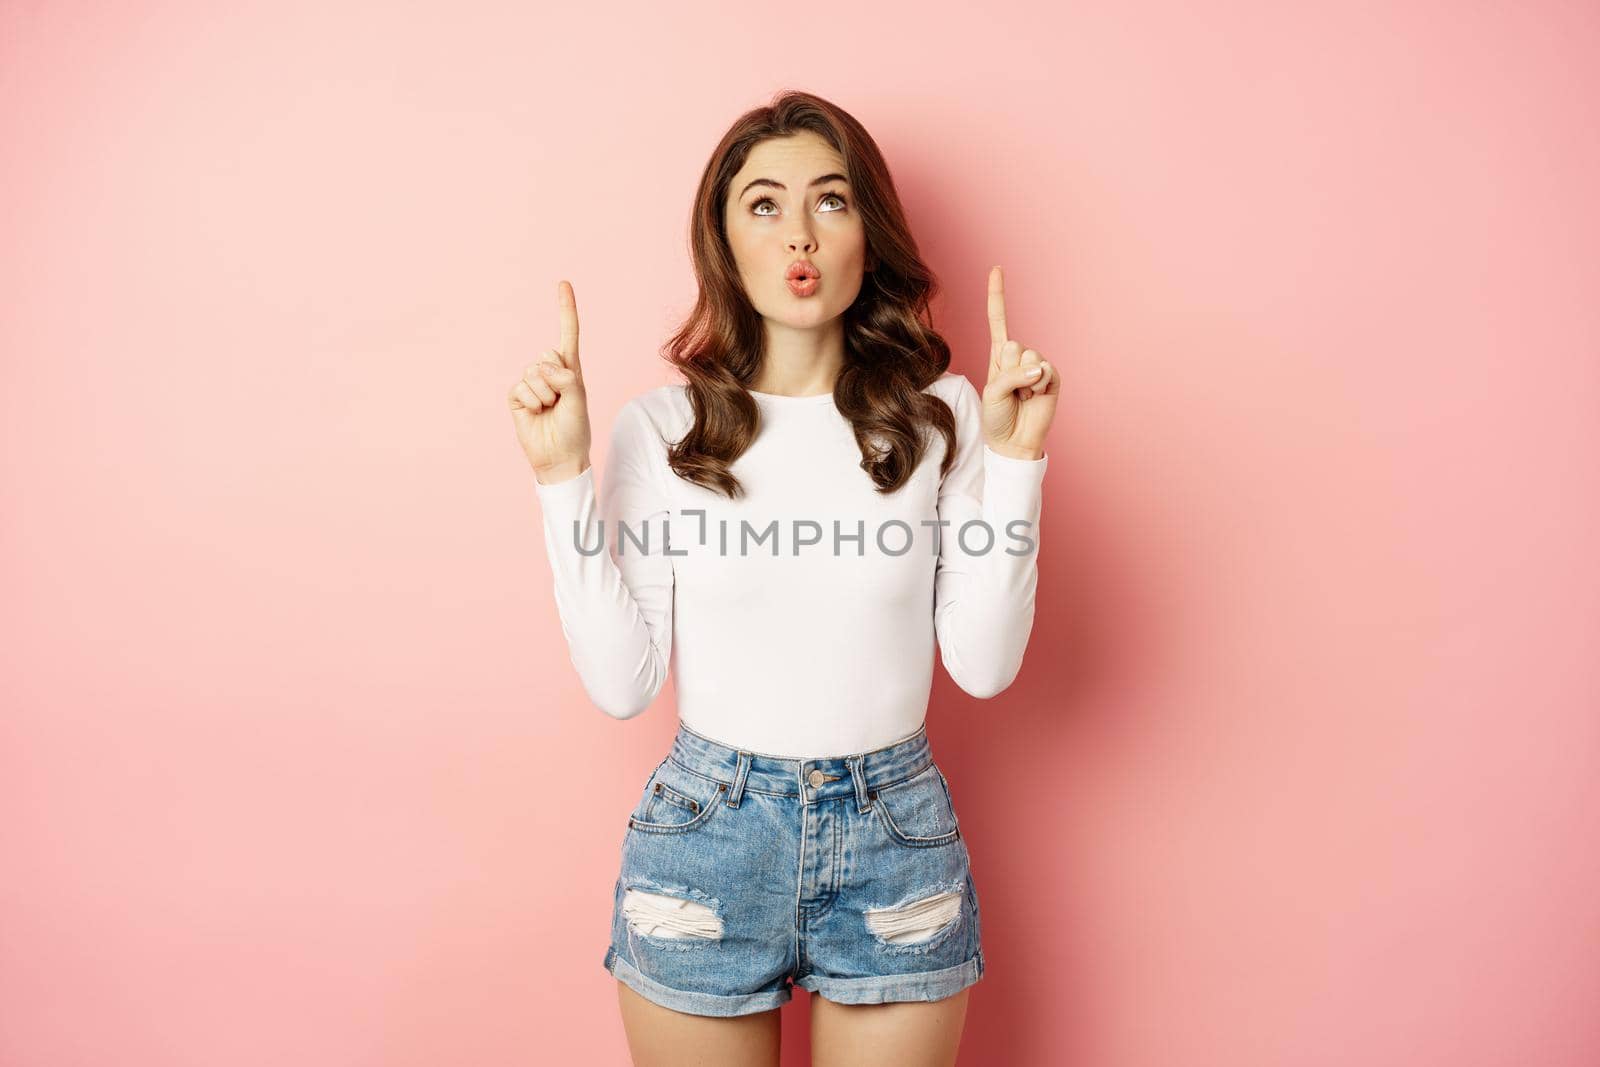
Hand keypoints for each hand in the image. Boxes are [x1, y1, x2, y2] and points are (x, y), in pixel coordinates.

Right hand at [509, 279, 592, 482]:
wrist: (559, 457)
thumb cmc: (575, 429)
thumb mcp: (579, 398)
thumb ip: (565, 377)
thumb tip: (542, 367)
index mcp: (570, 368)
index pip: (567, 334)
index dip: (565, 309)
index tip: (563, 283)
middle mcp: (550, 372)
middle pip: (547, 356)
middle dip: (557, 380)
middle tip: (561, 402)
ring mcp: (531, 383)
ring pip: (534, 373)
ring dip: (545, 395)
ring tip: (550, 410)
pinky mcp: (517, 396)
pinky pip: (521, 387)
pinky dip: (532, 401)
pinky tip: (536, 413)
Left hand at [980, 265, 1058, 459]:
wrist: (1014, 441)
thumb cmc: (998, 417)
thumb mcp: (992, 392)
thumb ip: (1010, 375)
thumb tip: (1038, 367)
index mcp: (999, 355)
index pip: (998, 319)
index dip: (998, 294)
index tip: (997, 268)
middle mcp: (1018, 356)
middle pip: (1013, 345)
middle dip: (1008, 370)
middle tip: (1010, 391)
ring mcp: (1036, 366)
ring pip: (1029, 358)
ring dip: (1022, 382)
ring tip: (1021, 397)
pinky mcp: (1052, 377)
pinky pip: (1045, 370)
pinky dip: (1038, 386)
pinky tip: (1035, 398)